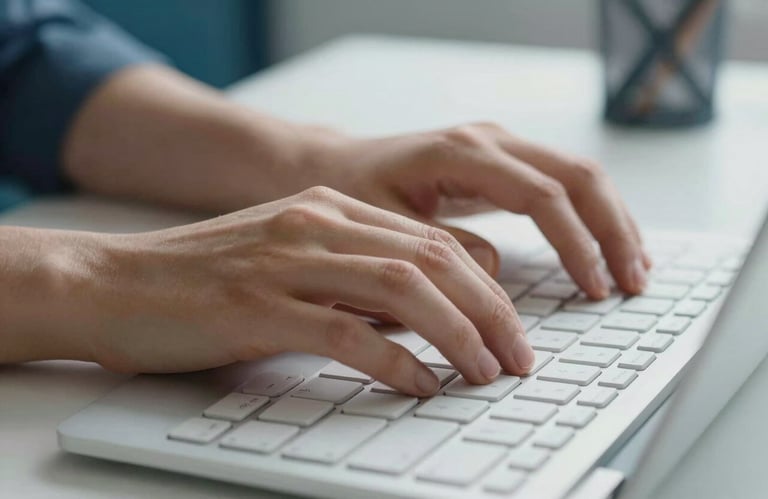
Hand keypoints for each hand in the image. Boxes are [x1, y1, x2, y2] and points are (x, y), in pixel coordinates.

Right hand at [76, 187, 534, 395]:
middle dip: (490, 311)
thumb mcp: (290, 259)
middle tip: (518, 357)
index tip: (509, 326)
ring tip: (485, 373)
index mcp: (329, 208)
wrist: (114, 281)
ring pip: (403, 288)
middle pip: (433, 259)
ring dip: (457, 334)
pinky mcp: (257, 307)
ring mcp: (286, 262)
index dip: (485, 285)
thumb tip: (419, 315)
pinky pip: (346, 333)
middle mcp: (315, 224)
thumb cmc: (203, 278)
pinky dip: (394, 361)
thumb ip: (351, 277)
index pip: (434, 240)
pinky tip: (419, 384)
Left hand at [305, 122, 651, 297]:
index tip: (596, 288)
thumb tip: (493, 275)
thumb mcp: (386, 228)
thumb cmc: (355, 195)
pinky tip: (606, 247)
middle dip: (612, 232)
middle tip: (633, 283)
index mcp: (463, 153)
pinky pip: (563, 184)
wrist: (338, 167)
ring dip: (613, 223)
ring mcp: (500, 147)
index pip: (543, 196)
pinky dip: (591, 217)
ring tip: (635, 270)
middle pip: (578, 178)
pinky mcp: (503, 162)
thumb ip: (442, 251)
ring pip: (579, 177)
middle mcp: (490, 141)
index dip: (577, 245)